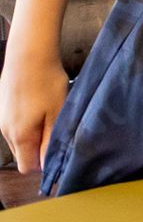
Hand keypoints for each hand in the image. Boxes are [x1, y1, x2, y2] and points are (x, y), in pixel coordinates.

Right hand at [0, 49, 67, 173]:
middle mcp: (5, 130)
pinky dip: (27, 122)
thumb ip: (51, 141)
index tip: (57, 150)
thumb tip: (49, 164)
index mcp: (20, 136)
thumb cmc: (46, 82)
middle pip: (23, 154)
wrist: (28, 54)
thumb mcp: (57, 114)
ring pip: (19, 138)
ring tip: (50, 115)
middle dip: (39, 149)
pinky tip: (39, 105)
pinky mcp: (3, 107)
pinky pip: (15, 124)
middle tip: (57, 130)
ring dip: (34, 134)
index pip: (27, 167)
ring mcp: (1, 118)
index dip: (44, 164)